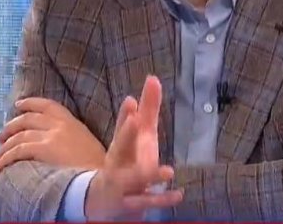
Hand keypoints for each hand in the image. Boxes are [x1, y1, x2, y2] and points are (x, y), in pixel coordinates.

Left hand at [0, 97, 104, 171]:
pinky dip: (5, 157)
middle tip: (0, 136)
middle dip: (11, 126)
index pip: (48, 105)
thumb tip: (52, 139)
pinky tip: (0, 165)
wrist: (99, 178)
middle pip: (28, 119)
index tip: (18, 105)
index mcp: (72, 121)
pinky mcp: (43, 148)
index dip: (30, 103)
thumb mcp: (87, 143)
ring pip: (19, 135)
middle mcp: (60, 124)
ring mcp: (51, 135)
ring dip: (5, 146)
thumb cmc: (96, 166)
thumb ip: (71, 136)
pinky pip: (17, 150)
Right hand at [85, 76, 182, 220]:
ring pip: (133, 179)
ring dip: (148, 174)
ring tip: (168, 170)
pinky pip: (146, 202)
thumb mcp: (140, 135)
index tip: (131, 100)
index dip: (125, 115)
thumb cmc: (127, 160)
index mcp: (121, 145)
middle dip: (126, 135)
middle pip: (119, 148)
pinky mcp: (131, 204)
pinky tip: (178, 194)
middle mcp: (118, 163)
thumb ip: (148, 109)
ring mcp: (122, 184)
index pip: (122, 127)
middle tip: (135, 121)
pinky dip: (161, 199)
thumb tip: (154, 78)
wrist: (104, 200)